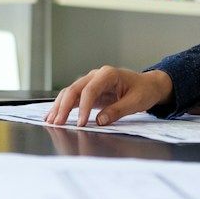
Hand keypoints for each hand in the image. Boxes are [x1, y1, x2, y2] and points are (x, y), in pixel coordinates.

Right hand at [47, 66, 171, 125]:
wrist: (148, 85)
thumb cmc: (143, 91)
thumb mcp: (135, 102)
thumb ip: (117, 111)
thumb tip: (100, 121)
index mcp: (108, 74)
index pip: (90, 90)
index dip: (84, 107)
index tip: (81, 123)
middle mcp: (95, 75)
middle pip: (74, 89)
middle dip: (64, 107)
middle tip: (58, 123)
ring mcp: (90, 82)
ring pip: (69, 92)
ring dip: (59, 107)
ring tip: (51, 121)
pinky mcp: (88, 91)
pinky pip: (73, 98)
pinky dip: (63, 106)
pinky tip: (54, 116)